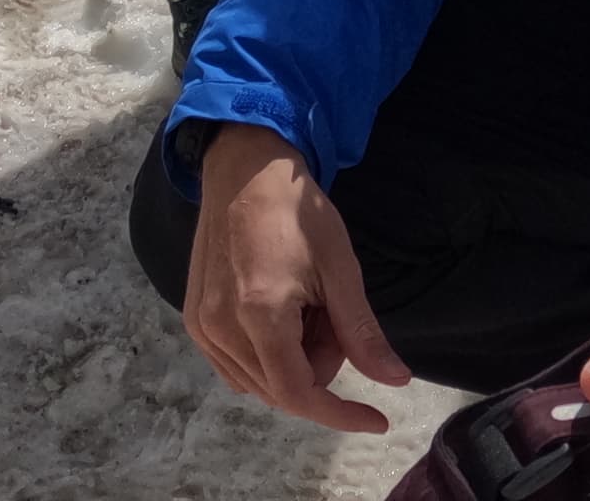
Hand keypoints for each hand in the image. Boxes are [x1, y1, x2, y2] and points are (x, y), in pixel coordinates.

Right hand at [182, 126, 410, 430]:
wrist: (245, 171)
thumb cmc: (297, 211)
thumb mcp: (340, 267)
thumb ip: (362, 331)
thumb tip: (395, 381)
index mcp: (259, 314)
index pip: (298, 393)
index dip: (339, 414)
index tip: (377, 419)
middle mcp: (220, 329)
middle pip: (281, 389)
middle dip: (320, 365)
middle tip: (331, 312)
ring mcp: (201, 328)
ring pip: (259, 382)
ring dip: (293, 361)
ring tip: (306, 307)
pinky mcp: (193, 321)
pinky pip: (236, 367)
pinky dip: (267, 356)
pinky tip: (282, 314)